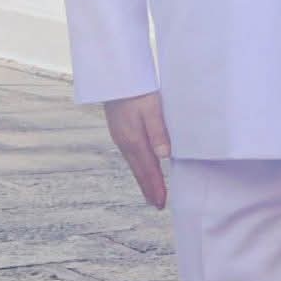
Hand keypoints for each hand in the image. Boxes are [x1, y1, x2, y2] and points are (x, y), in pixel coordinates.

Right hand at [104, 91, 170, 209]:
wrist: (115, 75)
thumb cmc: (137, 89)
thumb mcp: (152, 108)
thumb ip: (158, 131)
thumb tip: (165, 156)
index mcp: (133, 139)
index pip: (147, 169)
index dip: (155, 187)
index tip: (161, 203)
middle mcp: (125, 142)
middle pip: (139, 170)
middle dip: (149, 188)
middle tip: (157, 205)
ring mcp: (121, 137)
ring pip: (134, 164)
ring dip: (144, 179)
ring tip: (151, 193)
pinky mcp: (120, 131)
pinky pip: (131, 154)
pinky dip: (139, 166)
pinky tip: (142, 167)